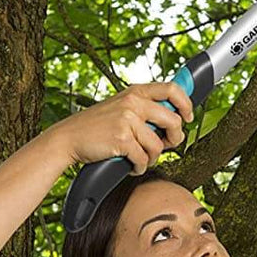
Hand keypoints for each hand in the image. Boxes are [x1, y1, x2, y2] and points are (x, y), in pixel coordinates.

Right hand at [55, 82, 193, 172]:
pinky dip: (139, 167)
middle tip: (166, 146)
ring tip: (140, 158)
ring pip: (158, 145)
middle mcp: (133, 102)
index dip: (186, 104)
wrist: (68, 138)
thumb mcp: (120, 108)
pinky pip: (143, 159)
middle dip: (174, 138)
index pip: (172, 89)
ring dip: (152, 157)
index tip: (188, 116)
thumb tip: (175, 120)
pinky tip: (131, 166)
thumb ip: (144, 109)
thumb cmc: (96, 126)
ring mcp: (127, 120)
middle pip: (174, 121)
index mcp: (135, 92)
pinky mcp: (122, 139)